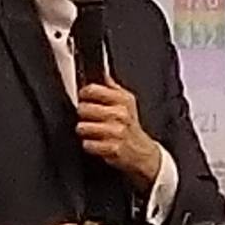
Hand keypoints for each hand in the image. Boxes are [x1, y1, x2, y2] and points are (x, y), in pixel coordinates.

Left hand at [77, 72, 161, 191]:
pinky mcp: (111, 148)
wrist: (141, 151)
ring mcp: (116, 131)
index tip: (85, 97)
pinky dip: (89, 145)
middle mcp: (120, 114)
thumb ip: (112, 87)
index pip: (93, 89)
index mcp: (123, 99)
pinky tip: (97, 142)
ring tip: (93, 131)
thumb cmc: (130, 126)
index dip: (85, 94)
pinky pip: (87, 144)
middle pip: (84, 108)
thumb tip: (102, 73)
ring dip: (85, 130)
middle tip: (90, 117)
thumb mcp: (127, 102)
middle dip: (83, 114)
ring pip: (83, 127)